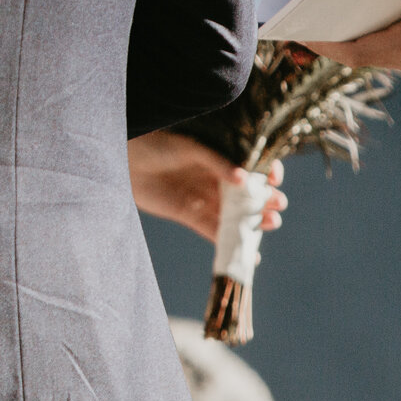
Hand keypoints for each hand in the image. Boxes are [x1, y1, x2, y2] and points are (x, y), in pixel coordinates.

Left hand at [128, 130, 284, 242]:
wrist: (123, 161)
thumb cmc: (155, 145)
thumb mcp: (188, 148)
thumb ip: (215, 162)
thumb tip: (244, 179)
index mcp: (219, 158)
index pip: (252, 167)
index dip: (268, 173)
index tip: (275, 178)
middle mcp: (216, 180)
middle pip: (250, 194)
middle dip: (268, 200)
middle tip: (277, 204)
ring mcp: (205, 199)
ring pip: (237, 215)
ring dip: (257, 222)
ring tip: (271, 223)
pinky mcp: (191, 216)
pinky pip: (216, 233)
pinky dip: (233, 244)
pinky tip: (251, 255)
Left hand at [304, 0, 400, 78]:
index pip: (358, 52)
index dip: (325, 44)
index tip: (297, 34)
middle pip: (362, 53)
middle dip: (331, 39)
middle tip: (300, 19)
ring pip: (378, 51)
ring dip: (353, 36)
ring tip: (324, 14)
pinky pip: (396, 47)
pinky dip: (375, 34)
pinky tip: (366, 15)